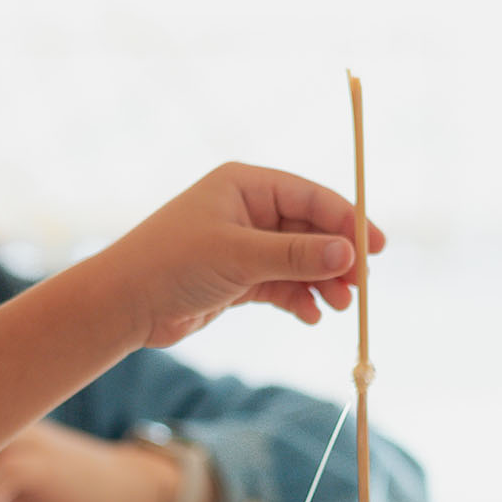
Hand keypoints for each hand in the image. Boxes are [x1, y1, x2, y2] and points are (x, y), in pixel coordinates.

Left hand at [90, 163, 383, 349]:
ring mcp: (244, 246)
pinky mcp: (238, 279)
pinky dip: (300, 299)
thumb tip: (349, 254)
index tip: (376, 248)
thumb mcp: (240, 256)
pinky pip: (283, 285)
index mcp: (245, 185)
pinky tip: (311, 316)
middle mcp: (247, 210)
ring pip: (300, 261)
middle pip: (310, 230)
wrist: (125, 304)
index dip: (347, 220)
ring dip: (322, 283)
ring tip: (340, 308)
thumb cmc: (172, 264)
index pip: (310, 197)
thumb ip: (296, 256)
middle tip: (361, 287)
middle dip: (337, 259)